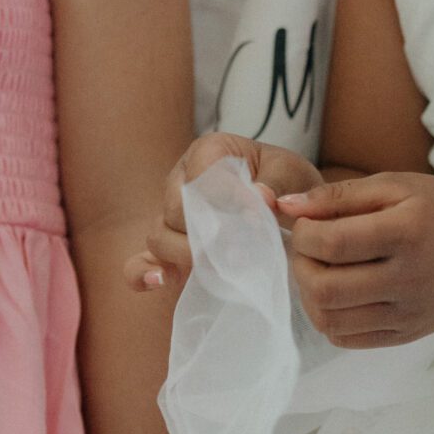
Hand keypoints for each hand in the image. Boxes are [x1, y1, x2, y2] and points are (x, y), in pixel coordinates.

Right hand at [125, 131, 324, 294]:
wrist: (293, 209)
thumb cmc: (288, 184)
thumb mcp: (292, 174)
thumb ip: (276, 183)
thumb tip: (259, 198)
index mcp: (209, 152)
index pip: (201, 176)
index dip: (225, 200)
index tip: (256, 220)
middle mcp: (181, 180)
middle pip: (174, 209)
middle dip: (206, 233)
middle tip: (242, 252)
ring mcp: (171, 217)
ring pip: (159, 236)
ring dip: (186, 254)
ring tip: (219, 268)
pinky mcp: (170, 250)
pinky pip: (140, 263)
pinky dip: (144, 273)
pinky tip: (160, 281)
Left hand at [279, 171, 433, 345]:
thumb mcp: (397, 186)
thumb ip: (339, 196)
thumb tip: (284, 206)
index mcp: (406, 233)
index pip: (332, 243)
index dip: (303, 232)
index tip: (306, 222)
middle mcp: (407, 279)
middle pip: (324, 288)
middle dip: (300, 265)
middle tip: (307, 248)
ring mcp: (406, 314)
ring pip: (329, 319)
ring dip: (308, 294)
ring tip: (319, 270)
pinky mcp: (404, 335)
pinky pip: (346, 338)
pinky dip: (328, 317)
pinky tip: (338, 292)